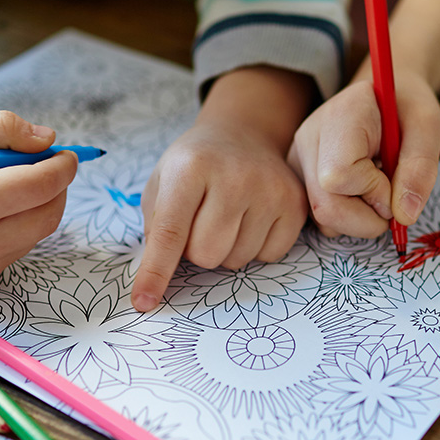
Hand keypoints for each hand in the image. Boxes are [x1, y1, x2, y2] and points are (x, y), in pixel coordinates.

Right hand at [0, 111, 78, 288]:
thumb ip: (3, 129)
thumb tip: (49, 141)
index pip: (43, 184)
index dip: (63, 166)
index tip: (68, 153)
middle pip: (48, 215)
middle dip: (56, 188)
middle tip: (47, 166)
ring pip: (34, 234)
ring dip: (35, 207)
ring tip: (9, 184)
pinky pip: (13, 250)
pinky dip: (15, 227)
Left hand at [131, 67, 313, 311]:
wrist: (241, 136)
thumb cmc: (193, 167)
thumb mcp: (161, 184)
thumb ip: (154, 228)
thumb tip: (155, 279)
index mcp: (190, 168)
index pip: (170, 232)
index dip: (155, 272)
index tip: (144, 302)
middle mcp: (233, 176)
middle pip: (205, 255)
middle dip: (195, 250)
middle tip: (199, 221)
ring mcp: (269, 189)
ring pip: (235, 260)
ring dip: (224, 248)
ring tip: (226, 215)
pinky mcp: (295, 204)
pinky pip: (268, 257)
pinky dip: (253, 248)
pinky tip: (250, 218)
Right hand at [287, 72, 439, 237]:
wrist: (378, 96)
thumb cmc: (403, 107)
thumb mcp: (427, 126)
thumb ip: (420, 169)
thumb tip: (404, 216)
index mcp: (340, 116)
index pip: (339, 176)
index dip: (373, 191)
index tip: (393, 177)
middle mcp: (308, 138)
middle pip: (325, 206)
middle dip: (367, 219)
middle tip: (389, 200)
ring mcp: (296, 159)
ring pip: (320, 218)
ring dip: (357, 219)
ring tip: (372, 189)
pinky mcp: (296, 177)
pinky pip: (317, 216)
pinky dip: (345, 216)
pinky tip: (356, 192)